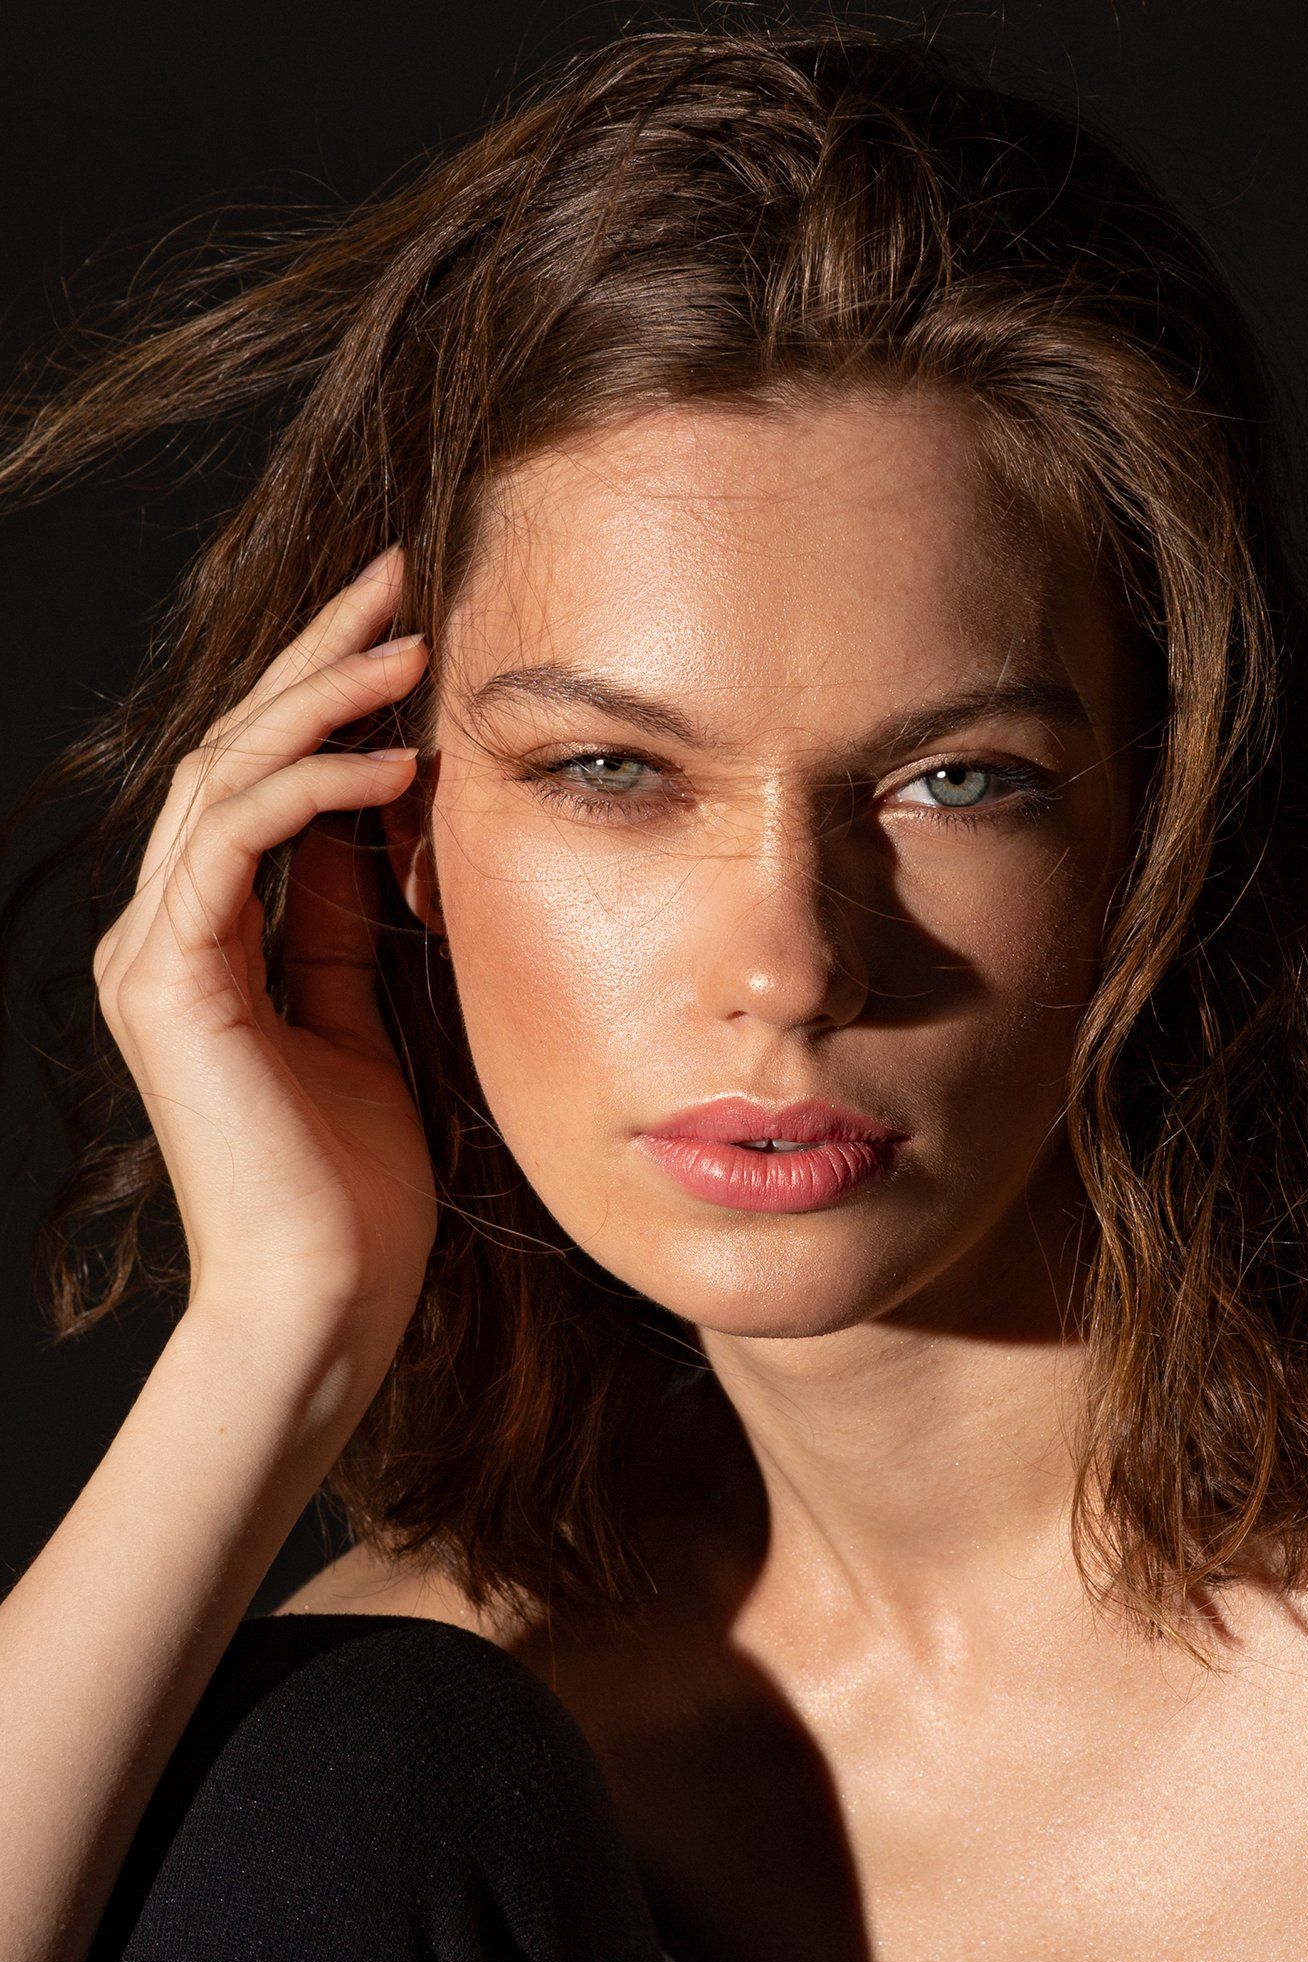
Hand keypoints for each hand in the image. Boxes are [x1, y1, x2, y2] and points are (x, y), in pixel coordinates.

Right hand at [92, 548, 437, 1340]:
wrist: (328, 1299)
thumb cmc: (358, 1185)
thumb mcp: (363, 1018)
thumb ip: (344, 918)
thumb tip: (373, 815)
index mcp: (206, 941)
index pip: (256, 778)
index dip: (323, 693)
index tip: (406, 625)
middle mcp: (164, 933)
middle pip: (227, 749)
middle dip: (314, 656)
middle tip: (400, 576)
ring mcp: (156, 955)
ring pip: (221, 777)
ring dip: (318, 701)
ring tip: (410, 646)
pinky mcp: (172, 984)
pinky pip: (233, 845)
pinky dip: (309, 790)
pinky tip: (392, 764)